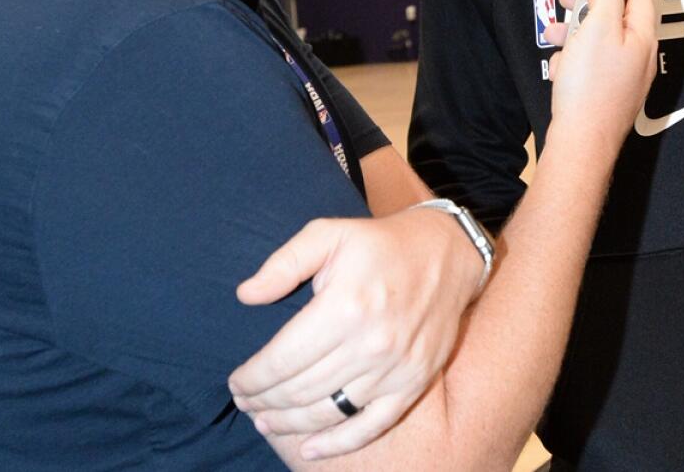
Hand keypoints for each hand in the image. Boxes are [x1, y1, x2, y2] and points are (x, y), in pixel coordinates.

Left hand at [228, 205, 480, 457]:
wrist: (448, 253)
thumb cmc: (379, 243)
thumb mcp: (329, 234)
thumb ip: (285, 263)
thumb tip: (245, 295)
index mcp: (346, 306)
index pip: (283, 359)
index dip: (252, 377)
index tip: (235, 381)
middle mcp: (371, 343)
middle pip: (301, 389)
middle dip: (264, 400)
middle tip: (245, 401)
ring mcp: (395, 368)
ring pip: (328, 412)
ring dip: (289, 423)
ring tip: (265, 420)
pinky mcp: (414, 382)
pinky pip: (370, 426)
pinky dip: (337, 443)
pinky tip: (309, 449)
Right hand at [545, 0, 656, 157]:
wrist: (581, 140)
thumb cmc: (591, 88)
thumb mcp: (598, 27)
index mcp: (643, 36)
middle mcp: (639, 56)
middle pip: (616, 16)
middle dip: (588, 6)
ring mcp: (624, 76)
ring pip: (599, 40)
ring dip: (575, 33)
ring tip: (557, 35)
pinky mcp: (607, 92)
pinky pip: (591, 64)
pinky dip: (574, 60)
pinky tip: (563, 68)